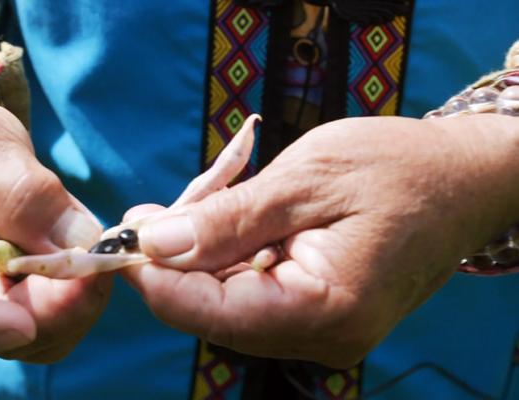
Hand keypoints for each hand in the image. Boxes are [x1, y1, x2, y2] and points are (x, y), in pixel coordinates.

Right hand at [0, 96, 109, 364]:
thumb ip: (22, 191)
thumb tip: (80, 246)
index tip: (22, 323)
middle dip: (46, 314)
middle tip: (94, 270)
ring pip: (28, 339)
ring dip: (73, 308)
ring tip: (97, 256)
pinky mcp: (17, 296)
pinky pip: (54, 317)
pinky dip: (82, 296)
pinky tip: (94, 257)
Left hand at [124, 114, 518, 366]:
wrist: (460, 180)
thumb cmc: (397, 169)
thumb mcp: (305, 179)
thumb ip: (227, 220)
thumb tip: (156, 245)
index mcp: (325, 310)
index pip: (210, 313)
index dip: (155, 277)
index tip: (123, 234)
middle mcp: (321, 338)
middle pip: (213, 312)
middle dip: (175, 262)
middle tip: (154, 209)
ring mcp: (320, 332)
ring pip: (227, 304)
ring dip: (201, 256)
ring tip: (197, 203)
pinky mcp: (317, 315)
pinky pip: (252, 295)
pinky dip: (229, 259)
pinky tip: (228, 221)